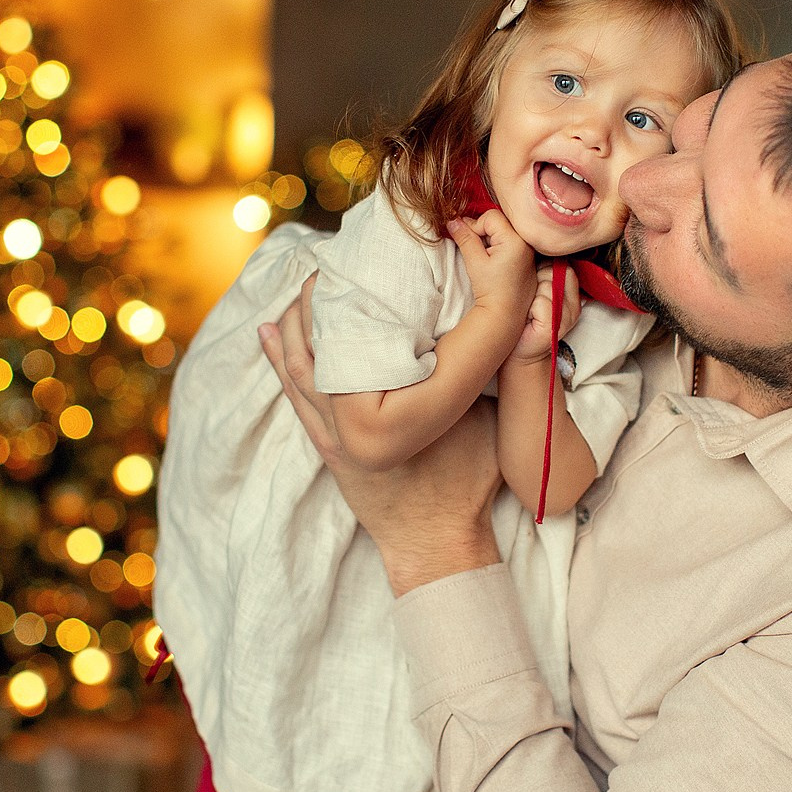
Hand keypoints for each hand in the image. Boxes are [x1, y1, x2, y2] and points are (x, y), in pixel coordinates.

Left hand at [260, 274, 501, 595]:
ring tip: (322, 276)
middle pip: (339, 335)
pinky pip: (291, 387)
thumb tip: (519, 293)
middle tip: (361, 248)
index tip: (424, 249)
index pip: (398, 334)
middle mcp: (352, 422)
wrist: (437, 543)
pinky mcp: (320, 440)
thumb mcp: (499, 415)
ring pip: (305, 355)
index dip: (416, 285)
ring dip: (308, 312)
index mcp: (397, 416)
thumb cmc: (472, 480)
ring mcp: (330, 432)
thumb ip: (502, 358)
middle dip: (346, 287)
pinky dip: (282, 353)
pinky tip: (273, 327)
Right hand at [447, 212, 534, 318]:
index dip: (476, 226)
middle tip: (476, 250)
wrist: (505, 315)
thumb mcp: (474, 262)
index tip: (470, 244)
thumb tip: (452, 220)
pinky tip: (494, 263)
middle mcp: (526, 242)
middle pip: (499, 222)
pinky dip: (500, 247)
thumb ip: (464, 238)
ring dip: (491, 239)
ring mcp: (529, 251)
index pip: (491, 216)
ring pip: (504, 232)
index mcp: (515, 240)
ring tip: (486, 258)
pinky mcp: (528, 259)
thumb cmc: (490, 290)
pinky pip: (512, 243)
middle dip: (484, 231)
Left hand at [511, 262, 581, 364]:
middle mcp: (573, 304)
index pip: (563, 265)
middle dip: (537, 279)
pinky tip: (526, 317)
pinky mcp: (555, 326)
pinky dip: (530, 308)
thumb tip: (534, 245)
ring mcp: (566, 317)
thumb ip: (542, 272)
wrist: (517, 351)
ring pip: (548, 286)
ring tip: (527, 308)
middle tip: (527, 297)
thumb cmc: (524, 317)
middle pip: (556, 272)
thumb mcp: (536, 290)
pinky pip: (542, 303)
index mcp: (571, 293)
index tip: (531, 278)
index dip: (543, 268)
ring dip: (531, 294)